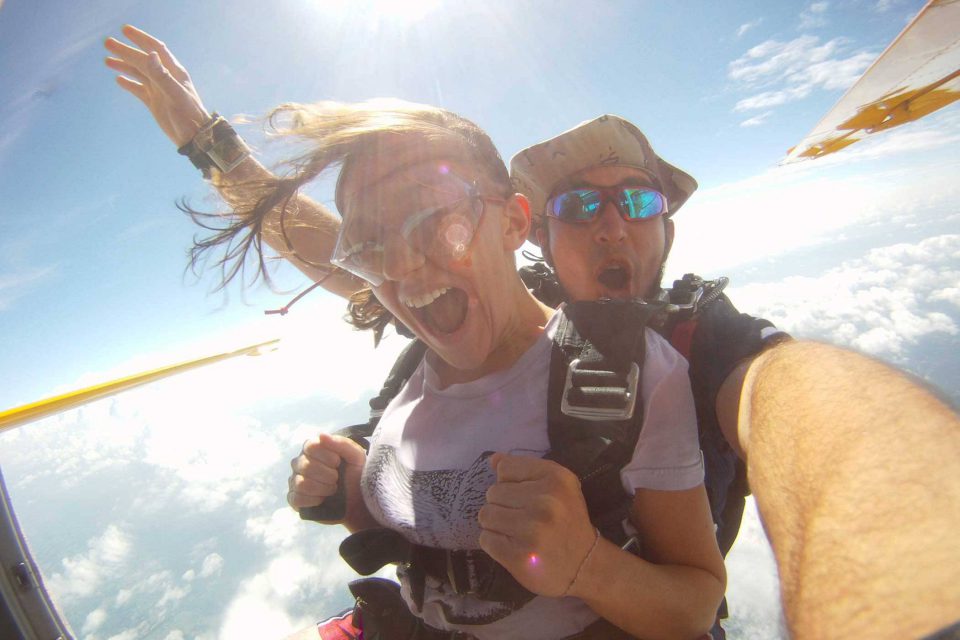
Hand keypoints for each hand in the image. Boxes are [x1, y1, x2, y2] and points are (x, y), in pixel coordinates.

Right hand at [104, 25, 211, 146]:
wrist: (194, 138)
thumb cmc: (189, 115)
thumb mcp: (175, 95)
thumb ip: (161, 75)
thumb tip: (149, 53)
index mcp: (173, 72)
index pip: (155, 48)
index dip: (141, 38)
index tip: (124, 30)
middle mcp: (165, 78)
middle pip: (142, 59)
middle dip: (126, 50)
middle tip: (107, 43)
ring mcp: (159, 90)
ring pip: (139, 73)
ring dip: (124, 65)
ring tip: (107, 61)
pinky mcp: (155, 103)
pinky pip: (139, 90)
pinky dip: (129, 84)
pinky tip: (119, 80)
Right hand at [288, 433, 366, 524]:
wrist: (358, 500)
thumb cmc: (356, 474)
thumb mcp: (356, 457)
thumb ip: (341, 443)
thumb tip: (321, 435)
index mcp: (313, 448)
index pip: (310, 446)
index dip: (327, 456)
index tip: (338, 462)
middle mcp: (300, 462)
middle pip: (306, 465)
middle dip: (328, 475)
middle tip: (337, 479)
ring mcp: (295, 480)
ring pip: (301, 483)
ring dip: (322, 488)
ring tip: (333, 489)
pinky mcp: (295, 499)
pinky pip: (297, 498)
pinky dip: (314, 500)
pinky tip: (323, 499)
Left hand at [478, 453, 597, 597]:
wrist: (585, 566)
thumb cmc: (567, 521)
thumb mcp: (557, 487)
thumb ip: (524, 469)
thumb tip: (493, 459)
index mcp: (556, 478)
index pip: (505, 468)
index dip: (511, 482)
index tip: (526, 496)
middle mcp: (545, 501)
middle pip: (493, 492)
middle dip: (502, 505)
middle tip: (522, 518)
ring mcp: (531, 530)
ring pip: (486, 514)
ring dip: (495, 525)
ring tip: (516, 532)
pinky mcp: (518, 555)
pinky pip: (485, 539)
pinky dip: (494, 543)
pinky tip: (512, 546)